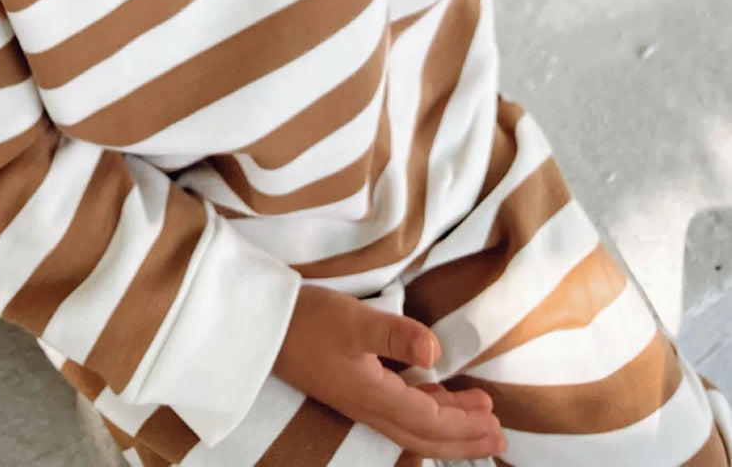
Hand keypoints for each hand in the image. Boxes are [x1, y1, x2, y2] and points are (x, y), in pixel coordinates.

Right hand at [272, 283, 505, 459]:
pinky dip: (425, 411)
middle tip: (498, 439)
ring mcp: (359, 399)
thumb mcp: (354, 321)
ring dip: (448, 426)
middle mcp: (368, 407)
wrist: (262, 325)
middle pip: (424, 436)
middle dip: (463, 440)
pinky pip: (399, 412)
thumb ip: (397, 336)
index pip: (429, 422)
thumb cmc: (308, 320)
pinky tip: (436, 397)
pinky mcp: (352, 388)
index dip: (463, 426)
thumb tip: (437, 352)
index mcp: (372, 396)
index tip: (495, 424)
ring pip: (413, 426)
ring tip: (479, 419)